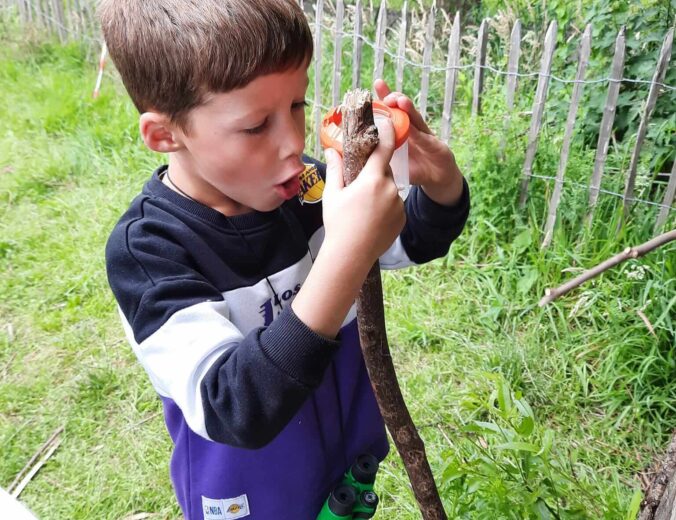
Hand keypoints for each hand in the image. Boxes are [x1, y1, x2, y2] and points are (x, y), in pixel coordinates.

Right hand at [321, 117, 405, 268]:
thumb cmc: (338, 224)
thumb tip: (331, 150)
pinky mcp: (402, 218)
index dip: (387, 134)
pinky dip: (385, 207)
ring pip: (389, 189)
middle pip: (384, 172)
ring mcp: (398, 205)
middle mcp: (389, 189)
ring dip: (379, 192)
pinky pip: (394, 205)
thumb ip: (335, 169)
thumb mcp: (333, 194)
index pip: (384, 149)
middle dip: (373, 174)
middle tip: (359, 185)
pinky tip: (371, 219)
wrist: (351, 255)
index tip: (388, 122)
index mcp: (372, 180)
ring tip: (363, 209)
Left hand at [374, 79, 463, 205]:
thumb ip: (380, 157)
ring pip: (415, 119)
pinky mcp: (437, 146)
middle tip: (385, 94)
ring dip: (408, 108)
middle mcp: (413, 130)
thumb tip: (357, 157)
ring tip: (399, 100)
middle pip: (402, 110)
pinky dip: (419, 133)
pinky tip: (412, 125)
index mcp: (400, 132)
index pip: (389, 113)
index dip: (382, 99)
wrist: (438, 180)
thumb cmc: (414, 170)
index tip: (375, 85)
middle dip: (394, 98)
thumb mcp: (394, 164)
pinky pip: (426, 139)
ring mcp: (425, 136)